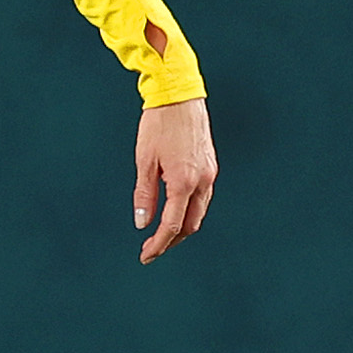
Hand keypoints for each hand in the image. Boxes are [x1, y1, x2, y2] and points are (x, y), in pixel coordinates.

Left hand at [132, 98, 215, 264]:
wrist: (179, 96)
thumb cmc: (158, 125)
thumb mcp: (144, 161)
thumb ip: (144, 195)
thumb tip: (141, 223)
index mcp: (183, 182)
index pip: (171, 226)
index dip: (158, 245)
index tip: (145, 255)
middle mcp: (202, 182)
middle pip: (190, 225)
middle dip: (171, 241)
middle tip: (151, 249)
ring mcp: (210, 174)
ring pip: (199, 213)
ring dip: (181, 228)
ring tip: (161, 235)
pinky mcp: (211, 167)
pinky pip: (202, 198)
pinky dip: (189, 211)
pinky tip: (175, 211)